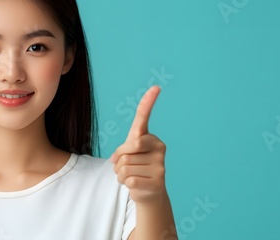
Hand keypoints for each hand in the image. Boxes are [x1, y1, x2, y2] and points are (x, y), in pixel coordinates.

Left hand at [110, 85, 166, 203]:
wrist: (148, 191)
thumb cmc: (136, 167)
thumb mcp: (128, 154)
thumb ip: (123, 150)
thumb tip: (119, 159)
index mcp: (152, 138)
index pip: (146, 119)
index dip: (148, 102)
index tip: (155, 87)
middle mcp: (160, 148)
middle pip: (128, 148)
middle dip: (120, 158)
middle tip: (125, 164)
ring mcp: (160, 165)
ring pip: (125, 165)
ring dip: (121, 173)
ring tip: (132, 175)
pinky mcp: (157, 181)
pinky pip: (128, 179)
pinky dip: (124, 182)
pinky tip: (134, 183)